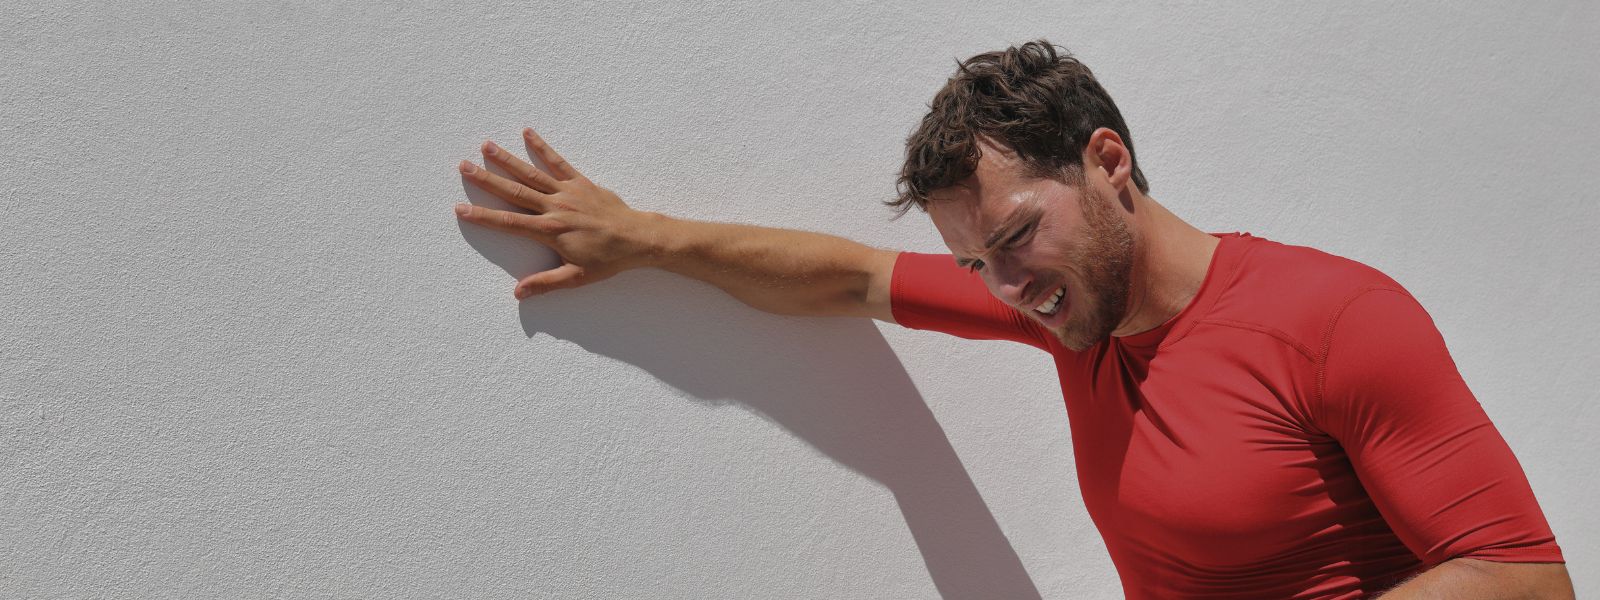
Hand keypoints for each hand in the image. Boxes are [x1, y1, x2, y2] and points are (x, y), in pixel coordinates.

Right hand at [454, 128, 661, 299]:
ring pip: (531, 173)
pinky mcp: (580, 182)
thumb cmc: (607, 260)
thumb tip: (518, 293)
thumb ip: (546, 283)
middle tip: (463, 167)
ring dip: (507, 160)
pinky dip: (542, 147)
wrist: (637, 238)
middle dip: (486, 180)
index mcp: (550, 231)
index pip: (509, 223)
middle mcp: (555, 208)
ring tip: (486, 146)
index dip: (483, 217)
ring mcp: (567, 192)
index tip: (461, 209)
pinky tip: (528, 133)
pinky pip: (558, 162)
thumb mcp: (576, 277)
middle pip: (513, 192)